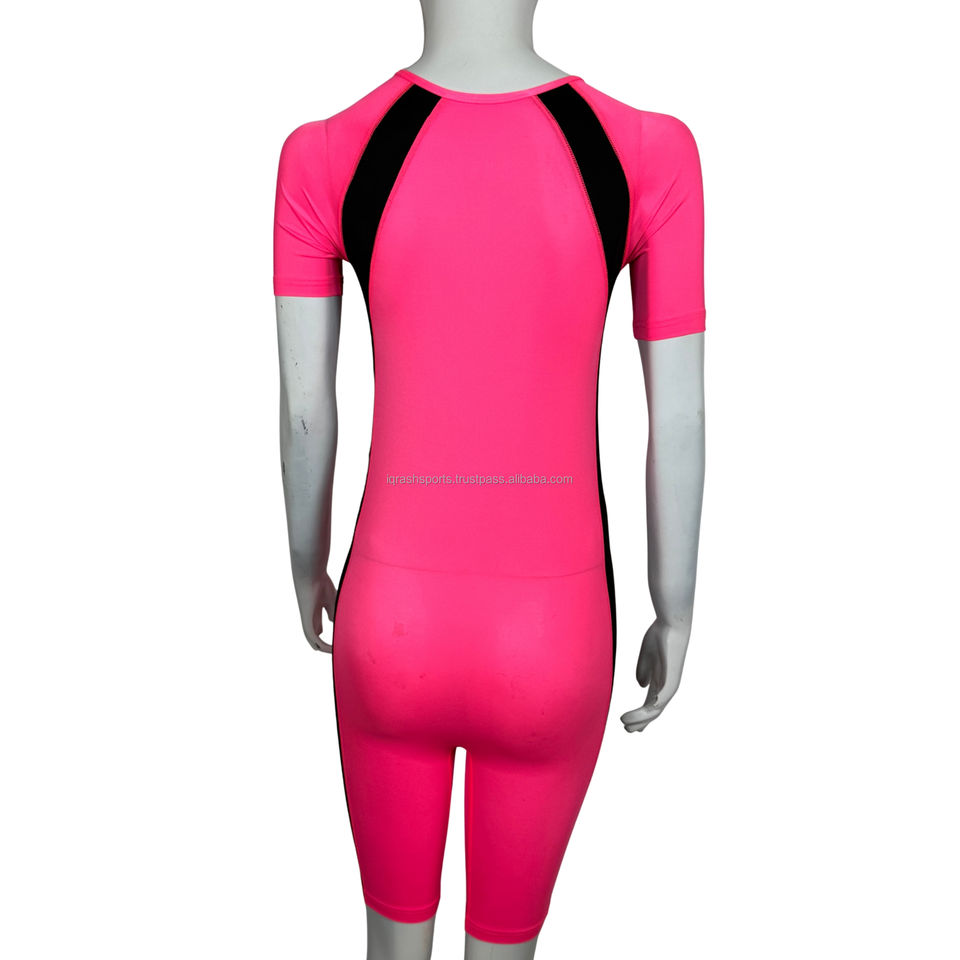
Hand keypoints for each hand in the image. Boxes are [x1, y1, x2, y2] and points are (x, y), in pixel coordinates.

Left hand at [296, 571, 337, 652]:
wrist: (310, 575)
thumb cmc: (320, 582)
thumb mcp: (330, 598)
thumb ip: (332, 610)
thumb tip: (333, 621)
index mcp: (313, 613)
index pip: (317, 630)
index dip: (326, 637)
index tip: (338, 642)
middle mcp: (309, 619)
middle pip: (315, 638)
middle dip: (324, 646)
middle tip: (338, 650)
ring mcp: (307, 621)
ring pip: (314, 641)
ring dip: (325, 648)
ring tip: (337, 652)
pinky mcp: (307, 621)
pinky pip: (314, 639)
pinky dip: (323, 645)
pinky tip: (332, 649)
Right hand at [620, 618, 690, 732]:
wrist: (672, 624)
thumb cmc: (660, 636)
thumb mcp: (646, 656)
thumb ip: (643, 670)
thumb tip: (641, 685)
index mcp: (659, 680)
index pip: (650, 703)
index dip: (639, 714)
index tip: (627, 724)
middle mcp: (666, 685)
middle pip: (653, 710)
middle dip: (640, 721)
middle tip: (628, 731)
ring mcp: (670, 683)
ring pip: (655, 709)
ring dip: (640, 718)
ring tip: (625, 723)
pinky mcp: (672, 679)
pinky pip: (662, 698)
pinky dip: (651, 708)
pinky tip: (641, 715)